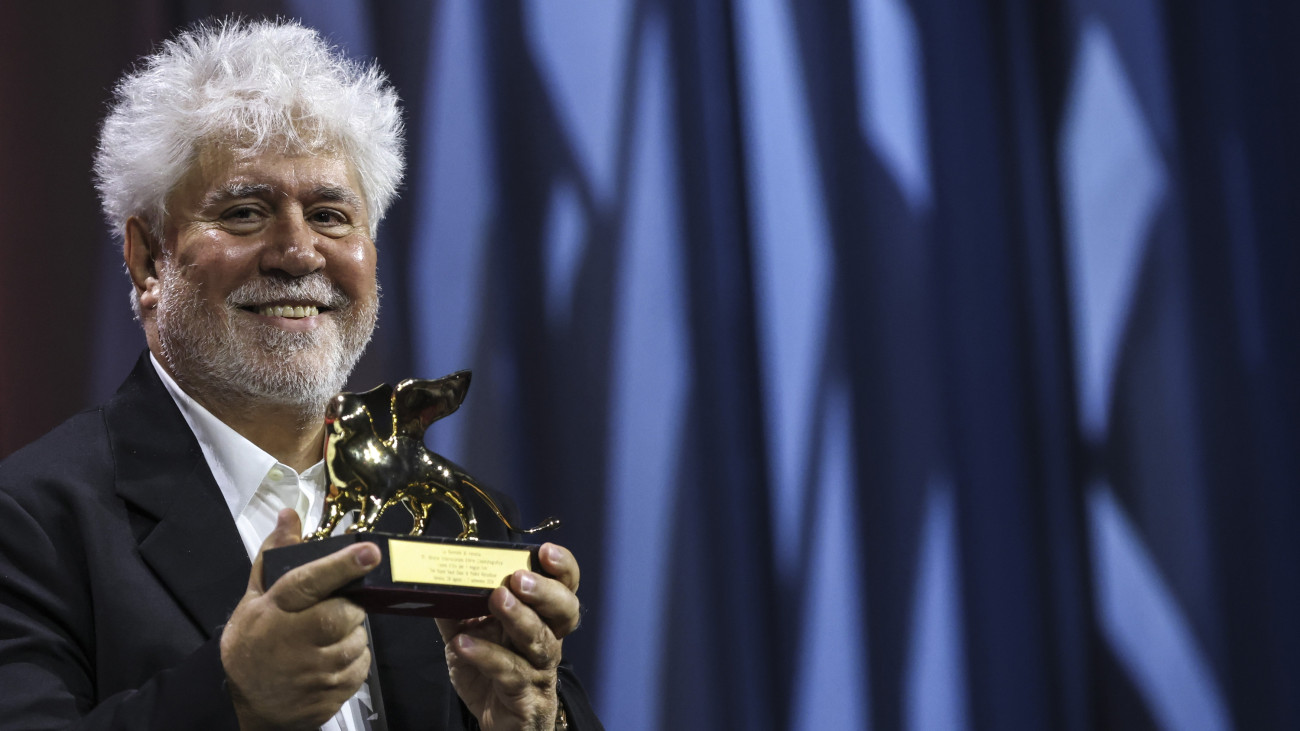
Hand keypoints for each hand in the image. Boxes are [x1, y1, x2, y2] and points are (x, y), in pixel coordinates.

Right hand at [220, 509, 380, 730]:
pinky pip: (360, 668)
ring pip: (358, 641)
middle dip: (347, 609)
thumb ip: (275, 555)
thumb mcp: (253, 598)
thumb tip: (290, 515)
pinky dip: (352, 661)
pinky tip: (328, 661)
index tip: (370, 552)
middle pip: (347, 613)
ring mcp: (315, 672)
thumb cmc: (251, 643)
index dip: (341, 566)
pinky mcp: (331, 694)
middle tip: (329, 612)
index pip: (311, 583)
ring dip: (350, 636)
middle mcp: (296, 641)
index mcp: (275, 611)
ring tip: (324, 640)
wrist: (243, 703)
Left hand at [436, 542, 582, 729]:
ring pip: (540, 641)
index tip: (544, 551)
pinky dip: (487, 656)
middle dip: (545, 590)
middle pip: (564, 611)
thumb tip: (433, 577)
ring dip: (519, 617)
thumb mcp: (471, 634)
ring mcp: (539, 669)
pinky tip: (464, 645)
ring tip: (497, 599)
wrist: (498, 723)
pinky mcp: (525, 696)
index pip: (563, 587)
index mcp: (541, 618)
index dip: (562, 568)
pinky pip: (510, 673)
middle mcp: (548, 640)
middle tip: (518, 578)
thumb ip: (457, 607)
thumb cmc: (491, 674)